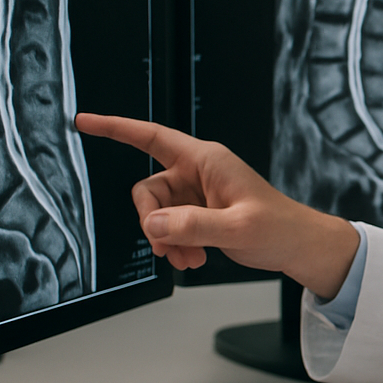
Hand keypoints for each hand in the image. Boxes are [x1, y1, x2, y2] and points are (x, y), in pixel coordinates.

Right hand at [73, 113, 358, 297]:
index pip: (151, 137)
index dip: (116, 128)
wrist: (297, 246)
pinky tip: (194, 259)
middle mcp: (198, 172)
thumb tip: (155, 225)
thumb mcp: (237, 228)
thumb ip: (194, 225)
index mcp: (206, 160)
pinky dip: (176, 245)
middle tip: (170, 248)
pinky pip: (171, 226)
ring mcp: (198, 194)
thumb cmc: (279, 227)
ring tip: (189, 260)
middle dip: (153, 222)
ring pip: (158, 213)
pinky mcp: (200, 213)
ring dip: (167, 239)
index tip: (86, 122)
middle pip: (148, 189)